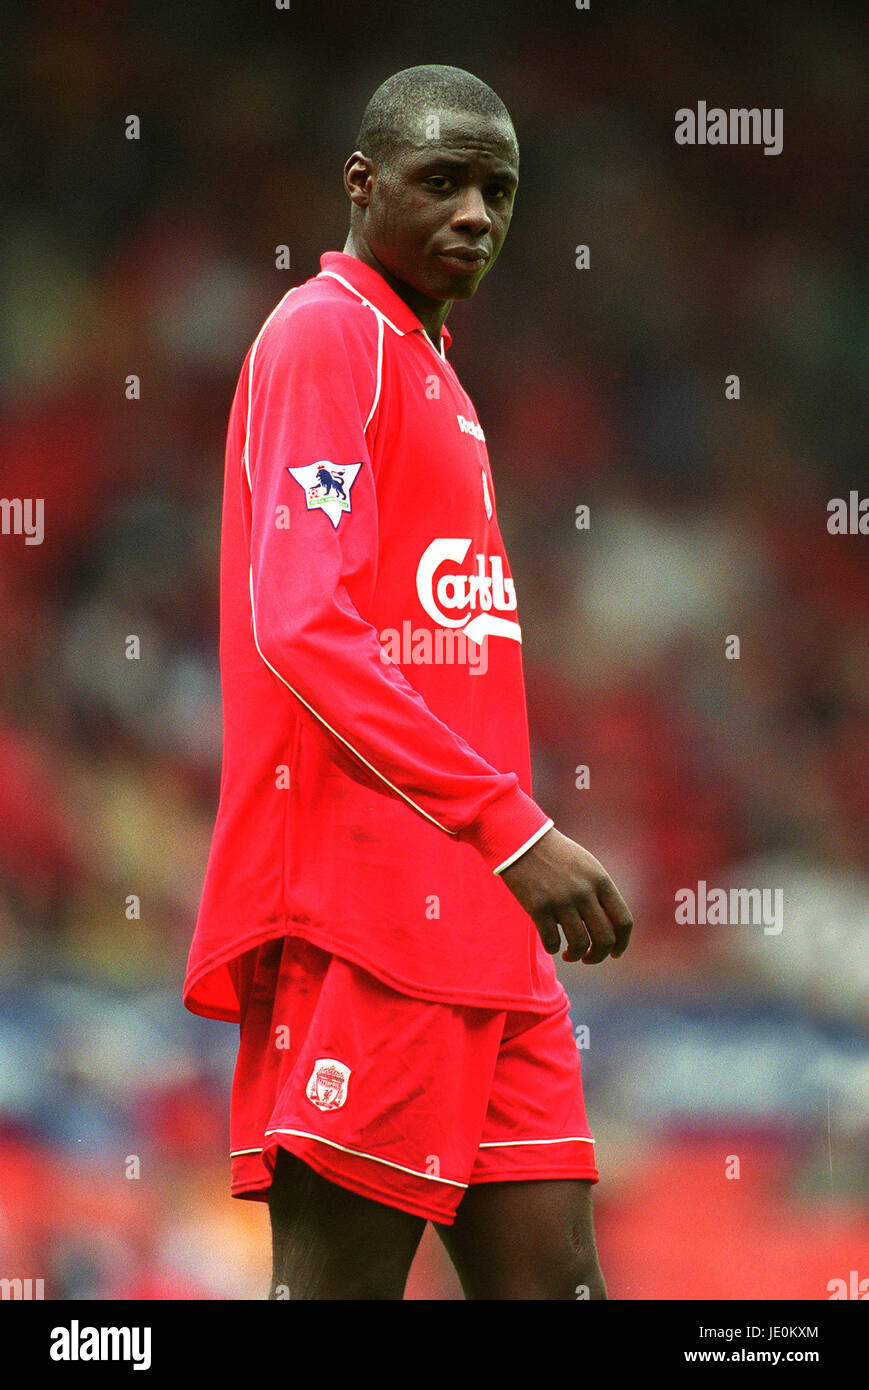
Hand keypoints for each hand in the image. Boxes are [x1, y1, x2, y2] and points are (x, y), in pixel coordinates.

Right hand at [499, 827, 632, 963]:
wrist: (523, 839)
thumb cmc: (557, 855)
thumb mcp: (587, 867)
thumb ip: (600, 893)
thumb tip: (609, 929)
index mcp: (600, 881)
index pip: (623, 921)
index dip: (622, 943)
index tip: (614, 953)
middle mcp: (585, 892)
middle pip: (604, 939)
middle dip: (598, 956)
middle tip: (589, 958)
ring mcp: (561, 900)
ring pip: (579, 944)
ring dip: (575, 955)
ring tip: (569, 954)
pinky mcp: (538, 907)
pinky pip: (551, 940)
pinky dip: (553, 948)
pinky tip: (552, 945)